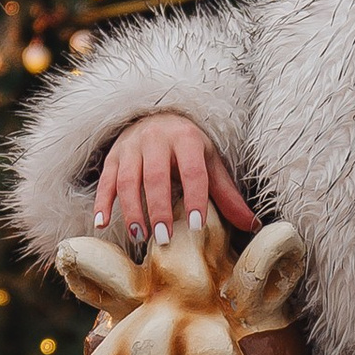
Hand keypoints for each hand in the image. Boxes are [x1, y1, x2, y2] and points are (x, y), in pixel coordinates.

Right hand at [93, 116, 257, 255]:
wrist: (156, 115)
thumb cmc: (188, 146)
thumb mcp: (210, 163)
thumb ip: (227, 195)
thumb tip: (253, 225)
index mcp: (187, 139)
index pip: (192, 171)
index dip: (195, 198)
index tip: (196, 226)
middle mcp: (157, 139)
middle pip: (156, 176)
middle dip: (158, 209)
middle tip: (163, 239)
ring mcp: (132, 146)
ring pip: (128, 179)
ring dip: (131, 209)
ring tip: (139, 236)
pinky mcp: (113, 155)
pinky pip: (106, 180)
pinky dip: (102, 202)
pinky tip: (101, 224)